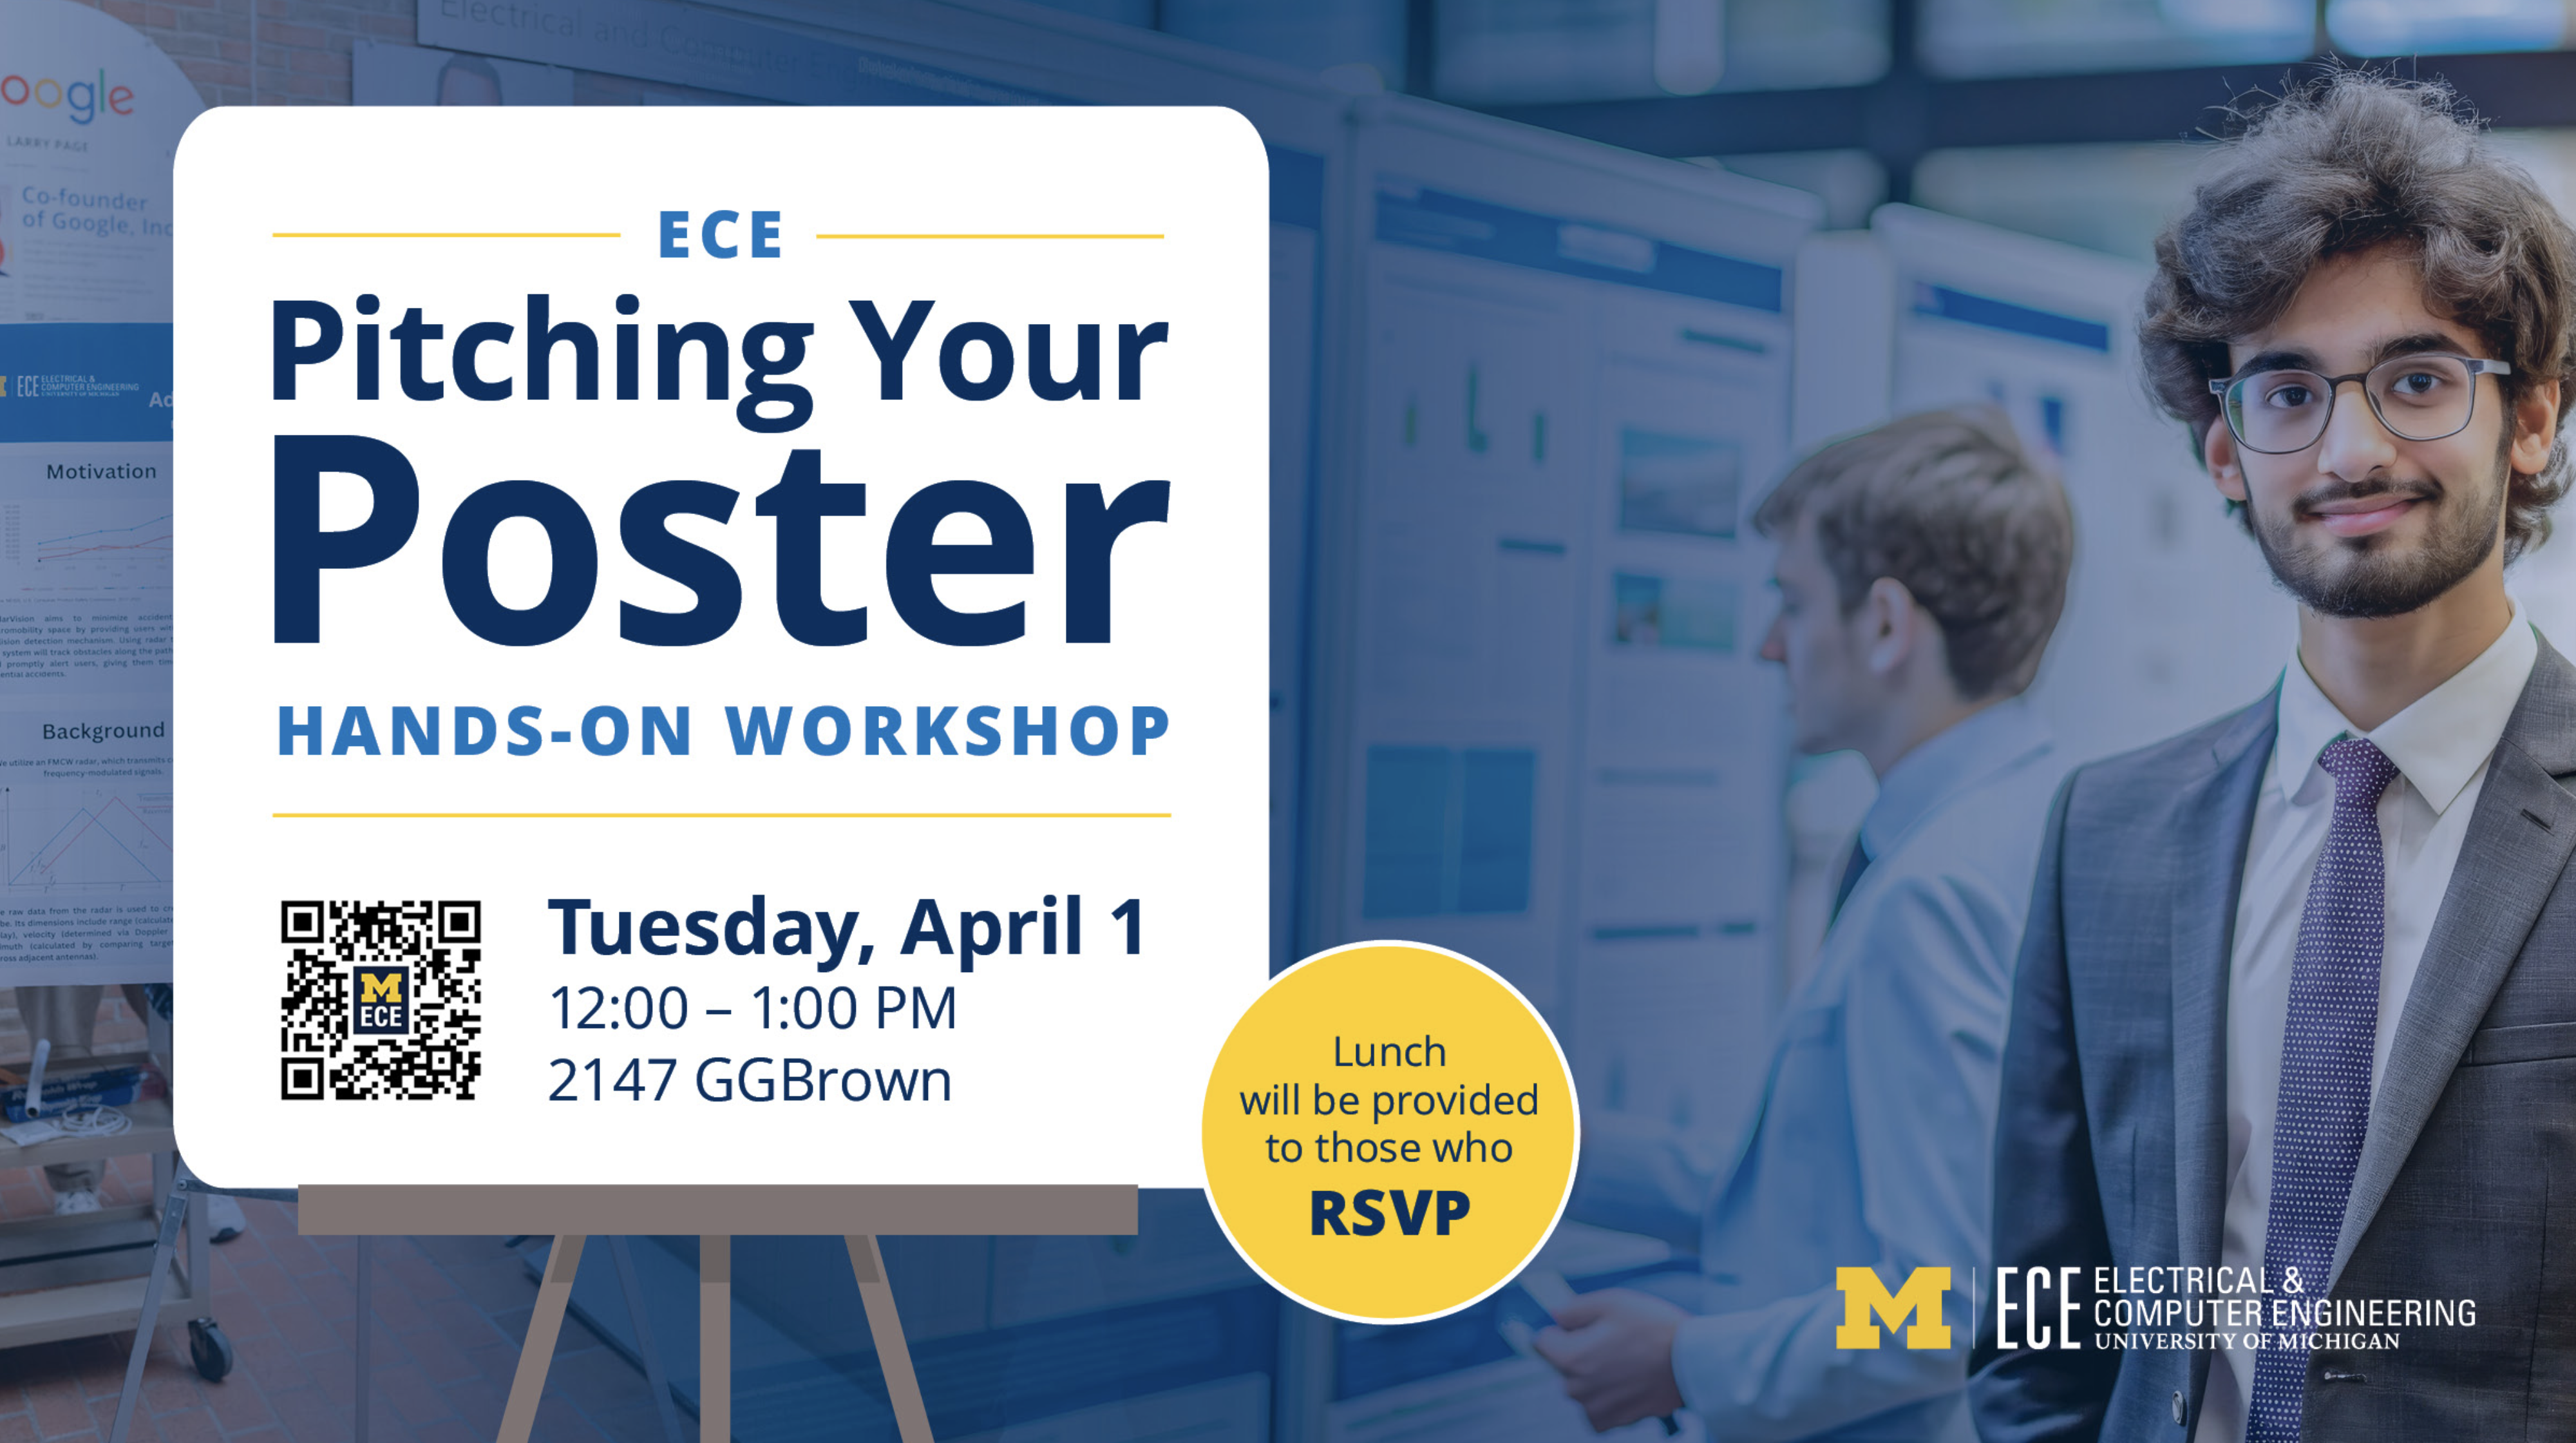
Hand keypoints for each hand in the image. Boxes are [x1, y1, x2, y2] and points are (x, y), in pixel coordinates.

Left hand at [1531, 1287, 1687, 1432]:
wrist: (1693, 1363)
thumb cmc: (1654, 1328)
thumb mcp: (1611, 1302)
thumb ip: (1573, 1309)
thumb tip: (1553, 1316)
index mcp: (1571, 1357)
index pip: (1541, 1341)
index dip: (1560, 1330)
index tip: (1580, 1326)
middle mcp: (1577, 1388)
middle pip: (1562, 1365)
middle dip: (1579, 1353)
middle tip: (1613, 1341)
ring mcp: (1596, 1408)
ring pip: (1581, 1387)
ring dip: (1594, 1376)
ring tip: (1626, 1361)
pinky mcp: (1615, 1421)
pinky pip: (1597, 1409)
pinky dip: (1607, 1398)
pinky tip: (1627, 1382)